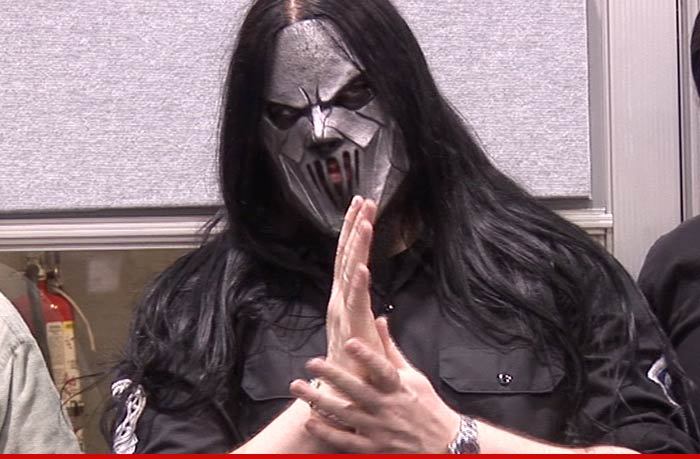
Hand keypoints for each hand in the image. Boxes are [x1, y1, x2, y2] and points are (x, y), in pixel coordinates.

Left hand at [291, 317, 459, 452]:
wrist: (444, 445)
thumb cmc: (426, 406)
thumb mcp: (413, 375)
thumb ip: (389, 349)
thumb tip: (378, 320)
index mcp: (399, 387)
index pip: (382, 368)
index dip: (366, 355)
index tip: (350, 341)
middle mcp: (388, 408)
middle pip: (357, 390)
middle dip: (334, 376)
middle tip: (312, 363)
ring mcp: (380, 430)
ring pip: (346, 414)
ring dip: (321, 401)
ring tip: (299, 388)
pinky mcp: (374, 449)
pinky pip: (347, 441)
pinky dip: (328, 433)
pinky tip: (310, 422)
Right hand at [326, 197, 383, 375]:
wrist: (344, 398)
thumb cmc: (357, 373)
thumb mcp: (371, 347)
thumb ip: (378, 331)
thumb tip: (383, 317)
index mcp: (346, 302)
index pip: (350, 260)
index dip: (355, 234)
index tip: (363, 211)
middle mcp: (341, 301)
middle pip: (347, 257)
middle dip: (355, 228)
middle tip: (363, 200)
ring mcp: (344, 312)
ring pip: (350, 271)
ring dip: (357, 245)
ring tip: (364, 220)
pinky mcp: (351, 327)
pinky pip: (354, 301)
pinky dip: (357, 283)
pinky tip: (362, 265)